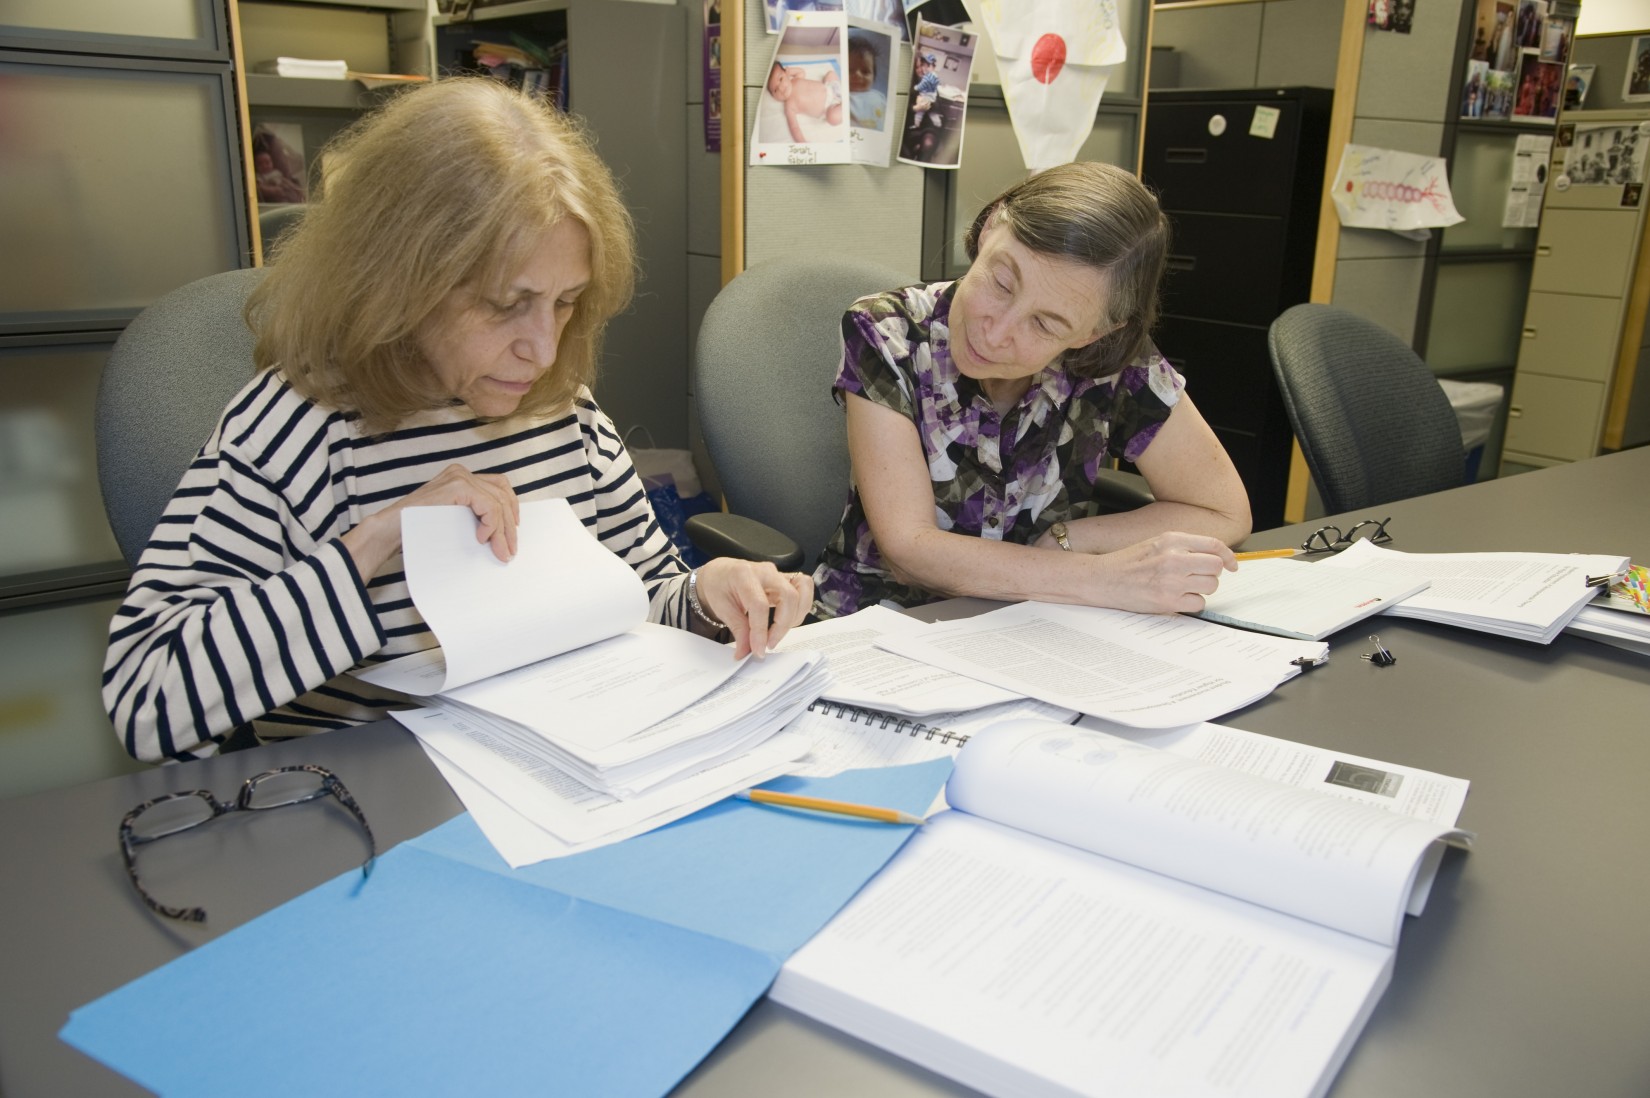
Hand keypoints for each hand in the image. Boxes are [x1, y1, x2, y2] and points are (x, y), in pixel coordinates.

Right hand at [342, 463, 519, 579]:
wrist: (391, 529)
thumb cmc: (419, 528)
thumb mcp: (454, 519)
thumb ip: (473, 516)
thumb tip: (503, 533)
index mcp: (462, 478)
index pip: (499, 486)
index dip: (511, 507)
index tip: (513, 530)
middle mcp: (462, 473)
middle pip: (502, 494)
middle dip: (509, 525)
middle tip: (510, 549)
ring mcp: (459, 477)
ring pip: (498, 502)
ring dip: (502, 530)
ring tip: (500, 550)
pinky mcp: (458, 486)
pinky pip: (488, 505)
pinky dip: (490, 524)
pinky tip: (482, 538)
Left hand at [693, 558, 812, 658]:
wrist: (721, 573)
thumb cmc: (719, 587)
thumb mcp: (721, 609)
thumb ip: (738, 630)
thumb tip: (747, 652)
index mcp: (744, 575)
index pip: (760, 605)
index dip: (761, 631)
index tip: (758, 650)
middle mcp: (765, 571)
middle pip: (788, 596)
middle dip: (782, 626)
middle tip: (769, 644)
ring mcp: (778, 574)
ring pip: (802, 591)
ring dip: (795, 617)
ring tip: (779, 632)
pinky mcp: (786, 579)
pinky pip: (804, 589)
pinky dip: (802, 607)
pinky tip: (787, 620)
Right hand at [1091, 532, 1236, 614]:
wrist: (1103, 579)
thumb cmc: (1128, 562)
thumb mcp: (1157, 542)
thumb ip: (1185, 546)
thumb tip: (1216, 557)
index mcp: (1172, 540)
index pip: (1214, 546)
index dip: (1228, 556)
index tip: (1232, 565)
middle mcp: (1174, 558)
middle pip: (1216, 567)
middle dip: (1210, 574)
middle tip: (1197, 577)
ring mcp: (1171, 581)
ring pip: (1210, 586)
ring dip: (1201, 589)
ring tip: (1182, 587)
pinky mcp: (1168, 601)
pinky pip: (1198, 603)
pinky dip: (1191, 603)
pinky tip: (1176, 598)